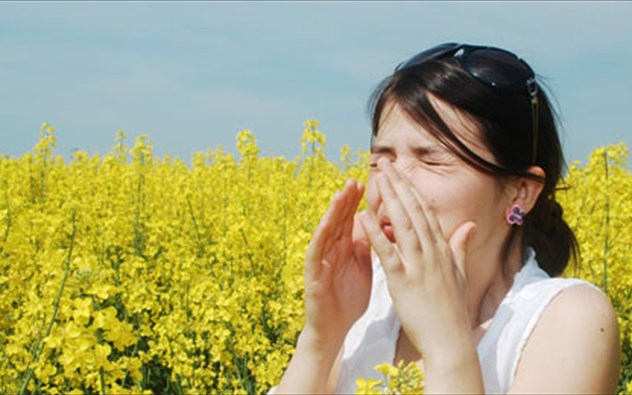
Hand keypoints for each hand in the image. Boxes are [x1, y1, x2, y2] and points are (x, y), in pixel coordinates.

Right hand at [302, 179, 371, 353]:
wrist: (334, 329)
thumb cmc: (348, 299)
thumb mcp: (363, 268)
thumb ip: (366, 246)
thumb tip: (374, 224)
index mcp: (345, 248)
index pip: (352, 219)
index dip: (360, 202)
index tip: (370, 184)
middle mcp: (331, 250)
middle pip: (339, 220)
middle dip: (347, 200)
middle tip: (355, 179)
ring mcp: (320, 260)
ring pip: (327, 230)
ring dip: (333, 212)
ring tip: (341, 193)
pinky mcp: (313, 275)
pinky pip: (316, 252)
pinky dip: (321, 237)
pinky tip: (327, 224)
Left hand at [359, 159, 476, 359]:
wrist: (450, 342)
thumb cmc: (451, 311)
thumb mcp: (458, 274)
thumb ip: (460, 247)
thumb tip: (470, 225)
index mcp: (442, 250)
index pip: (426, 212)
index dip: (412, 190)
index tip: (401, 173)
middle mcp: (432, 253)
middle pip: (414, 211)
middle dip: (400, 185)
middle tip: (386, 164)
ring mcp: (419, 266)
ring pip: (403, 225)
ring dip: (389, 199)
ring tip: (377, 178)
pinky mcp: (404, 282)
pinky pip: (388, 253)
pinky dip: (375, 233)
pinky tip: (362, 216)